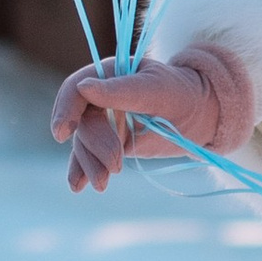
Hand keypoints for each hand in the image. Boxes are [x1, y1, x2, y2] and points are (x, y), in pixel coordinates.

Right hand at [50, 44, 255, 195]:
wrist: (198, 115)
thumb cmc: (180, 93)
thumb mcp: (156, 89)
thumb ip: (122, 90)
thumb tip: (83, 87)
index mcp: (108, 74)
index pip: (75, 89)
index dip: (65, 109)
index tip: (63, 133)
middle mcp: (99, 97)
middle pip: (82, 123)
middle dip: (95, 146)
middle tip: (116, 164)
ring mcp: (103, 121)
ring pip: (84, 143)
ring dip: (90, 164)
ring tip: (103, 184)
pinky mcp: (109, 143)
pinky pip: (88, 156)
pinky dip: (81, 170)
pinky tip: (78, 186)